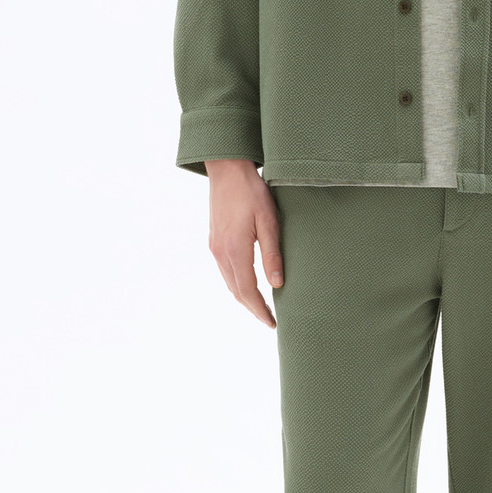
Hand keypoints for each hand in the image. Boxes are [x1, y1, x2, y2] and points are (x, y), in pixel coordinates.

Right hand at [204, 158, 282, 327]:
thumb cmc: (252, 191)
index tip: (272, 323)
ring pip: (229, 282)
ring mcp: (214, 246)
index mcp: (235, 249)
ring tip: (261, 306)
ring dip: (244, 297)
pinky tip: (248, 284)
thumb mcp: (269, 220)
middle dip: (252, 308)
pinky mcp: (214, 240)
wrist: (227, 169)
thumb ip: (272, 253)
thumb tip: (277, 284)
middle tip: (269, 320)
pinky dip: (237, 283)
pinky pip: (225, 271)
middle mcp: (220, 252)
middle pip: (236, 291)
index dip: (259, 310)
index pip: (247, 291)